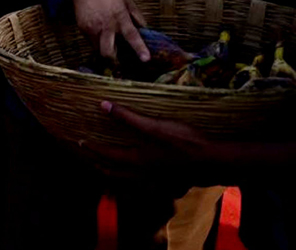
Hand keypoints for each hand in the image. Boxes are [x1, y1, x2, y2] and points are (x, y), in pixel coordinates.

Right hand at [71, 0, 148, 62]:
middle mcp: (106, 25)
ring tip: (109, 44)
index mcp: (120, 17)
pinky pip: (90, 41)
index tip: (146, 59)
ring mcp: (92, 28)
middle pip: (108, 52)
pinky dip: (96, 41)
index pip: (132, 36)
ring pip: (98, 49)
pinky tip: (99, 32)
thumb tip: (144, 30)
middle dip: (114, 61)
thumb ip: (137, 16)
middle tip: (119, 60)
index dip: (139, 49)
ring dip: (105, 50)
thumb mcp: (127, 0)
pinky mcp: (82, 28)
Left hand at [80, 101, 220, 184]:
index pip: (108, 155)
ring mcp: (157, 185)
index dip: (93, 148)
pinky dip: (134, 186)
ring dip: (114, 178)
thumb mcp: (155, 125)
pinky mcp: (170, 188)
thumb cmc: (185, 141)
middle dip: (98, 165)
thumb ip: (128, 117)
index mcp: (137, 160)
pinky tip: (138, 182)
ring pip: (128, 185)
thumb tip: (102, 105)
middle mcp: (143, 176)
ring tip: (106, 172)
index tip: (81, 142)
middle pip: (114, 174)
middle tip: (87, 158)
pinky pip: (145, 190)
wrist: (215, 162)